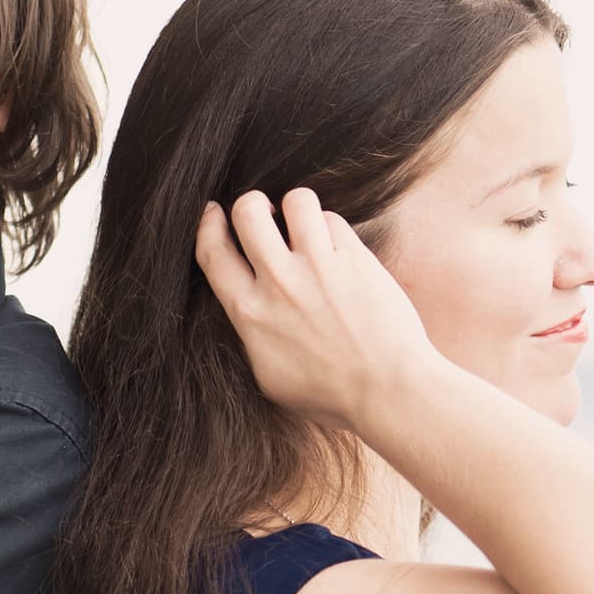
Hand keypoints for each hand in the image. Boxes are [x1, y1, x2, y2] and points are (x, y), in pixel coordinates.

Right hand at [193, 189, 440, 431]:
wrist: (386, 391)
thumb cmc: (329, 394)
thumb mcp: (267, 375)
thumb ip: (251, 333)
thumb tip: (246, 307)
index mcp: (249, 313)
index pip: (212, 252)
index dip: (208, 224)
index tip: (213, 212)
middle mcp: (278, 283)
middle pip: (247, 211)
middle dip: (251, 203)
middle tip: (264, 214)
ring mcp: (318, 266)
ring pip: (295, 200)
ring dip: (295, 207)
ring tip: (304, 224)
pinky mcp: (354, 258)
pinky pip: (333, 218)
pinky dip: (330, 226)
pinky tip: (335, 246)